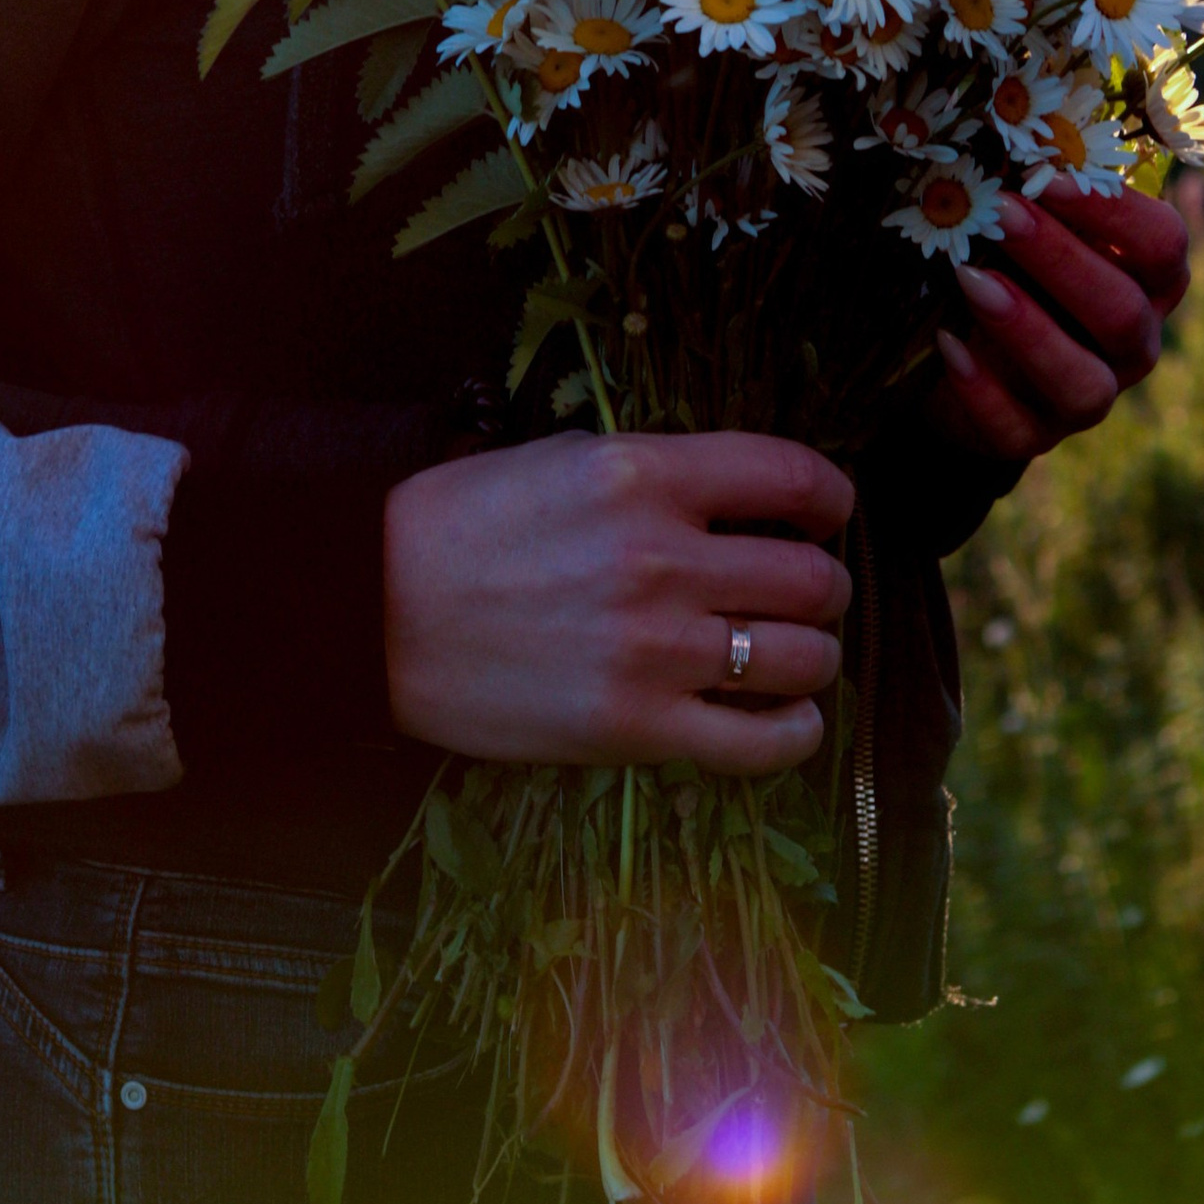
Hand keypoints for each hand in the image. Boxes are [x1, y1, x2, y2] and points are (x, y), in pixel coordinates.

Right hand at [383, 429, 852, 776]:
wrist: (371, 609)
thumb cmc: (461, 525)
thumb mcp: (564, 461)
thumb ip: (659, 473)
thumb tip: (744, 497)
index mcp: (644, 474)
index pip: (794, 478)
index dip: (832, 498)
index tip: (826, 515)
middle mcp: (662, 558)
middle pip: (813, 576)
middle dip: (824, 584)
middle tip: (803, 592)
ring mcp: (654, 649)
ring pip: (805, 658)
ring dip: (814, 655)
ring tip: (789, 654)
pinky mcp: (636, 729)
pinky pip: (764, 742)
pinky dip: (794, 731)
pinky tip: (782, 718)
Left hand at [928, 176, 1191, 460]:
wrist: (960, 343)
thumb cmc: (1008, 257)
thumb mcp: (1024, 220)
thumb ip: (1033, 190)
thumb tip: (1003, 136)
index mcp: (1146, 279)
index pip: (1163, 245)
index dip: (1114, 211)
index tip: (1048, 177)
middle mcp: (1131, 342)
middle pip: (1122, 312)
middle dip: (1060, 260)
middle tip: (1001, 213)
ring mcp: (1087, 397)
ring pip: (1083, 382)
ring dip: (1027, 329)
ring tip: (970, 278)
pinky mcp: (1032, 436)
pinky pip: (1017, 427)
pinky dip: (980, 388)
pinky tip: (946, 345)